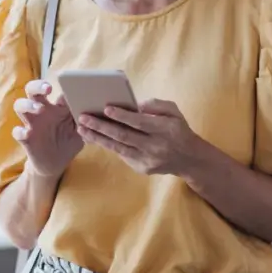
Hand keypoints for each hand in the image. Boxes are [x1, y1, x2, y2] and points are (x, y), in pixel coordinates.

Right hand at [12, 80, 83, 178]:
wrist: (56, 164)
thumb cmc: (69, 141)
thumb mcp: (81, 132)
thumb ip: (87, 121)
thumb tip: (98, 112)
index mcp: (56, 107)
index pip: (53, 89)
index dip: (57, 84)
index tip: (67, 84)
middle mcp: (42, 111)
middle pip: (32, 90)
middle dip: (37, 86)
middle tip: (47, 89)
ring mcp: (32, 123)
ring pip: (20, 106)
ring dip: (28, 105)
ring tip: (39, 109)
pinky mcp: (25, 138)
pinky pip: (17, 131)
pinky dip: (20, 131)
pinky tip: (27, 133)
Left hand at [76, 99, 199, 175]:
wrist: (189, 159)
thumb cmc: (178, 129)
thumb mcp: (174, 111)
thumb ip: (155, 105)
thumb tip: (134, 105)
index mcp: (164, 129)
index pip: (140, 122)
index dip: (122, 116)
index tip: (106, 108)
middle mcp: (155, 146)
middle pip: (124, 136)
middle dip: (101, 126)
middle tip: (83, 118)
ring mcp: (147, 159)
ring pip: (118, 148)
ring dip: (98, 138)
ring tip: (82, 129)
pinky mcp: (142, 168)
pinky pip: (122, 154)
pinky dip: (107, 145)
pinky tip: (94, 138)